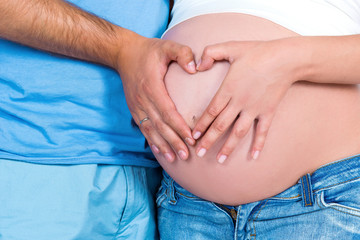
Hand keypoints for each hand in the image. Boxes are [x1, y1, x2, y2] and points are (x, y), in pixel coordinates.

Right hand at [116, 31, 196, 161]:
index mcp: (152, 87)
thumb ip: (183, 54)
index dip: (179, 126)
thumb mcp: (167, 46)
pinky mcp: (134, 109)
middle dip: (173, 141)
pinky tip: (159, 152)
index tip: (191, 138)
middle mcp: (143, 100)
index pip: (168, 112)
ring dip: (162, 145)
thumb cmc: (149, 51)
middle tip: (186, 155)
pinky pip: (143, 128)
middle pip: (160, 126)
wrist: (125, 53)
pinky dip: (151, 141)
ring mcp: (137, 106)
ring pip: (151, 130)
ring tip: (174, 159)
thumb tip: (196, 68)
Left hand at [193, 39, 301, 162]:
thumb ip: (210, 53)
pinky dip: (258, 144)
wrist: (286, 59)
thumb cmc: (258, 52)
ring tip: (220, 160)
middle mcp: (239, 102)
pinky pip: (262, 132)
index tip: (193, 136)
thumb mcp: (230, 47)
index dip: (201, 125)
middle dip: (209, 141)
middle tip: (199, 153)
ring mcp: (254, 109)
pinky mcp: (268, 112)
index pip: (211, 111)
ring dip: (228, 147)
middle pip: (221, 126)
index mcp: (229, 89)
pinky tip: (253, 157)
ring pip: (238, 132)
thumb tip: (197, 65)